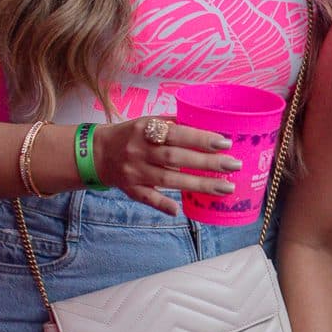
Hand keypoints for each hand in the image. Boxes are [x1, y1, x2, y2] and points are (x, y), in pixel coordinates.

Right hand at [92, 118, 242, 215]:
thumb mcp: (147, 122)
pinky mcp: (130, 189)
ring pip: (168, 181)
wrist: (97, 152)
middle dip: (207, 163)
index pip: (177, 134)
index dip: (201, 139)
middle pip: (176, 159)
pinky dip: (163, 205)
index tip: (226, 144)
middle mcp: (139, 151)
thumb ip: (173, 123)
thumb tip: (207, 124)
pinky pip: (148, 198)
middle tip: (234, 166)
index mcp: (144, 130)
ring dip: (198, 186)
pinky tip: (180, 210)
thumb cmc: (131, 135)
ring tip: (225, 187)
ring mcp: (134, 172)